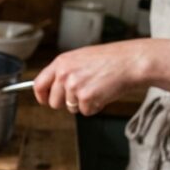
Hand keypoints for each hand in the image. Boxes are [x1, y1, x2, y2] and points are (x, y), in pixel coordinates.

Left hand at [33, 39, 155, 114]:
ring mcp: (74, 86)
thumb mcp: (81, 58)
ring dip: (83, 104)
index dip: (42, 97)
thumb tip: (53, 88)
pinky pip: (85, 111)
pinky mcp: (86, 98)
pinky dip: (95, 106)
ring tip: (97, 88)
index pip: (38, 85)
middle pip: (54, 102)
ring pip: (70, 108)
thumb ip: (64, 72)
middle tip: (83, 93)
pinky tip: (103, 93)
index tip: (45, 101)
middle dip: (66, 103)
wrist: (131, 62)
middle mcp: (64, 74)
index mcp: (61, 62)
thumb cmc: (111, 59)